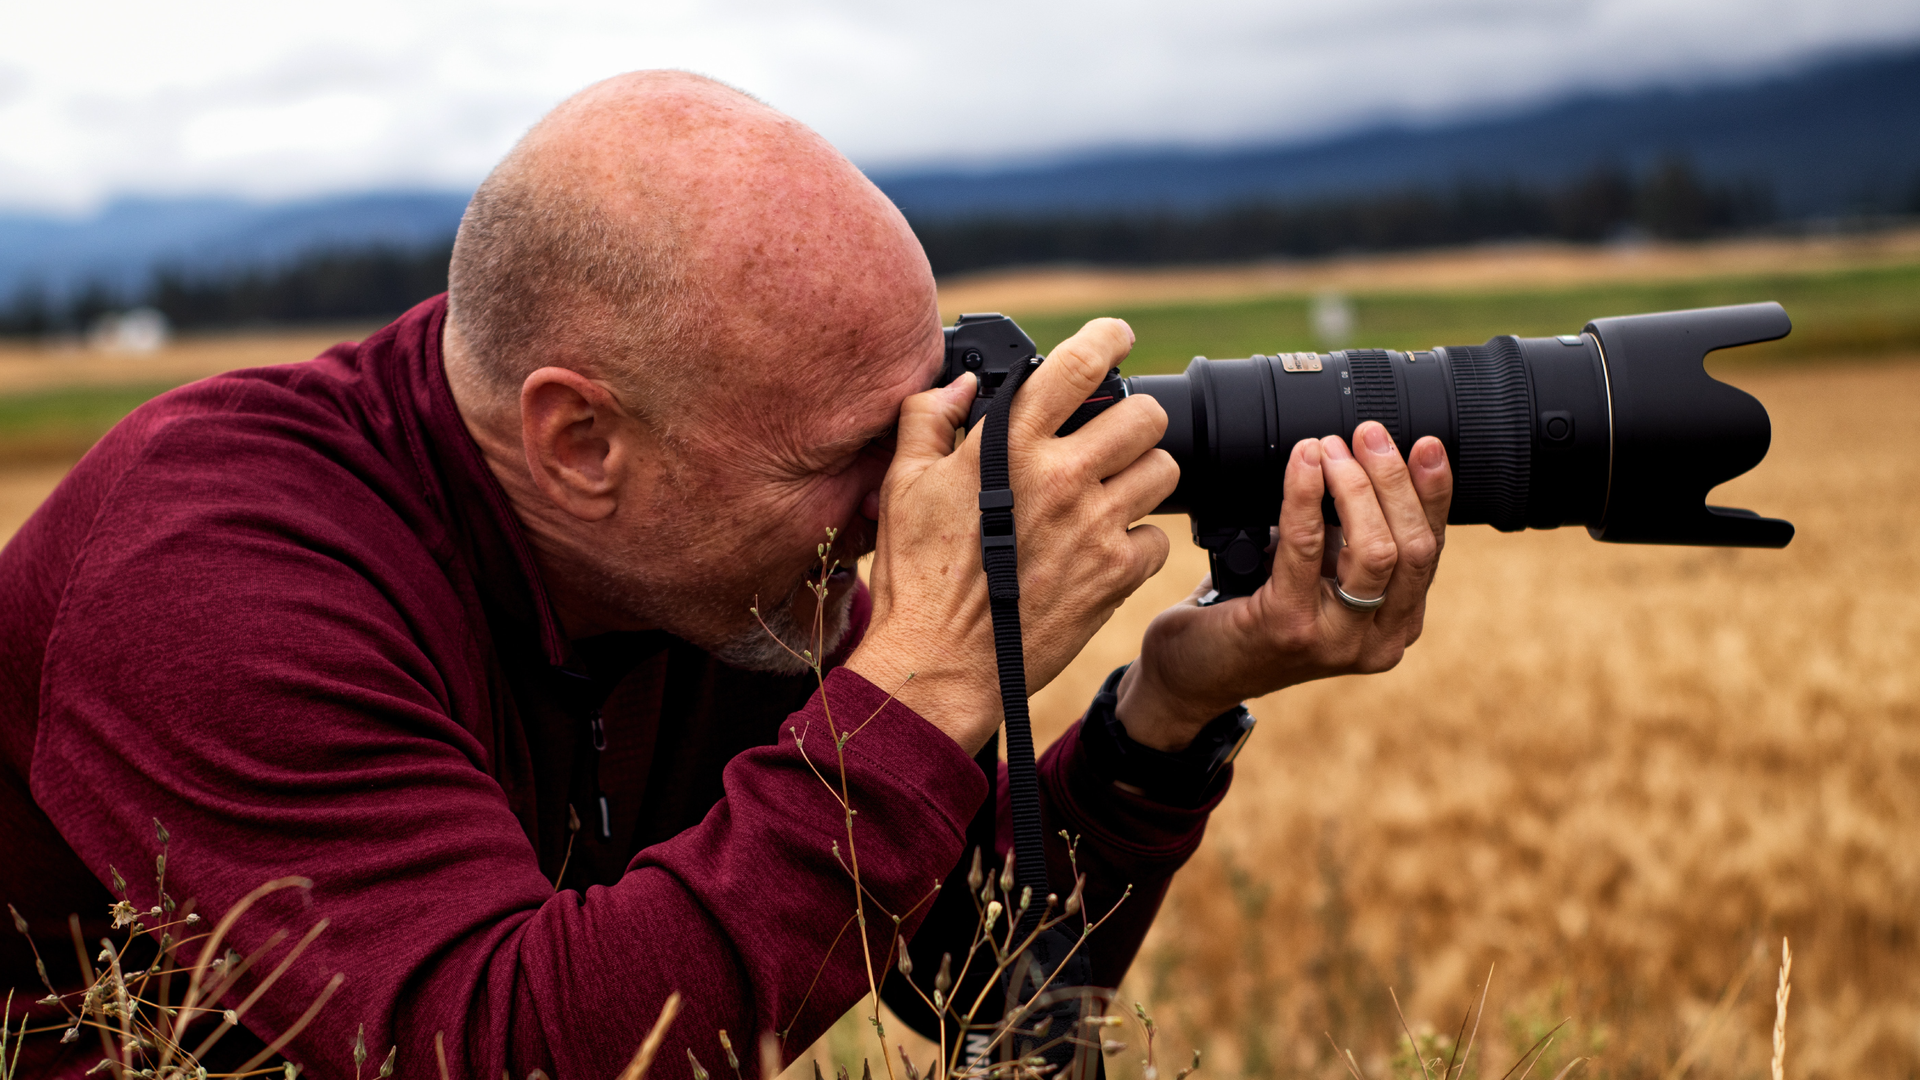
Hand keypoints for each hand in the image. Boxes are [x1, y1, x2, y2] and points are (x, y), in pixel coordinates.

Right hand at [847, 319, 1178, 752]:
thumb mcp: (901, 485)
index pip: (1079, 365)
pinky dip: (1138, 541)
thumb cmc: (914, 577)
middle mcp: (1063, 476)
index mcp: (1010, 444)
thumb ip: (928, 418)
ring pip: (1165, 471)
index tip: (1117, 338)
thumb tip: (961, 385)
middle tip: (1114, 436)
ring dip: (1144, 475)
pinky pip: (1157, 539)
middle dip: (1135, 418)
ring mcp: (1095, 526)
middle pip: (1146, 415)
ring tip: (1113, 492)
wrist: (938, 664)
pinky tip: (1104, 549)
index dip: (1109, 339)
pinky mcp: (1114, 575)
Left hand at [1114, 421, 1451, 750]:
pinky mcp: (1289, 625)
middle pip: (1415, 547)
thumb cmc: (1256, 617)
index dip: (1433, 492)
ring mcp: (1338, 640)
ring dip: (1355, 486)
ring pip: (1376, 549)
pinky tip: (1304, 463)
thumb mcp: (1320, 577)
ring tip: (1330, 446)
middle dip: (1394, 480)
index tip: (1425, 444)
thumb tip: (1363, 459)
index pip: (1432, 548)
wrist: (1195, 672)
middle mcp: (1379, 640)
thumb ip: (1349, 538)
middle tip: (1367, 434)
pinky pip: (1307, 546)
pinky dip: (1306, 495)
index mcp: (1396, 622)